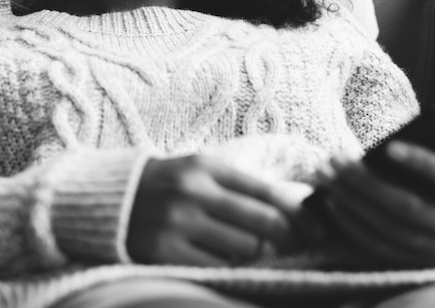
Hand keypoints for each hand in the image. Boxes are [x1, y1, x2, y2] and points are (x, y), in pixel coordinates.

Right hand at [127, 154, 315, 265]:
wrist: (116, 197)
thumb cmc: (173, 182)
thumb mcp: (205, 170)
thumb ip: (243, 185)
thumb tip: (293, 209)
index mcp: (207, 166)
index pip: (265, 190)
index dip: (298, 212)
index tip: (318, 227)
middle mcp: (193, 192)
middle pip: (261, 223)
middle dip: (289, 237)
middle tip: (302, 244)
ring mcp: (177, 223)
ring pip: (243, 250)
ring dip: (260, 255)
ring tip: (261, 251)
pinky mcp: (163, 253)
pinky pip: (216, 268)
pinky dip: (231, 268)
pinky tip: (233, 262)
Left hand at [317, 141, 434, 269]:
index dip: (422, 162)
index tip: (389, 146)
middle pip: (408, 207)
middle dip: (365, 181)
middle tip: (333, 157)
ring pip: (390, 228)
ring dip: (352, 201)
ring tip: (326, 175)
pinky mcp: (418, 262)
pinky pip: (380, 247)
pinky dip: (354, 226)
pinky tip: (332, 202)